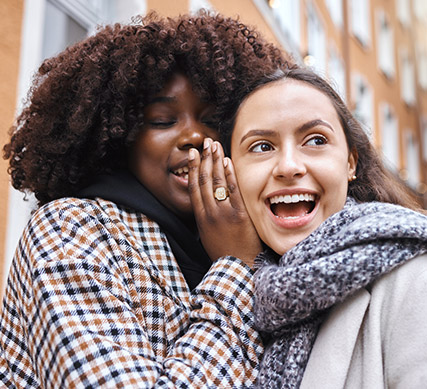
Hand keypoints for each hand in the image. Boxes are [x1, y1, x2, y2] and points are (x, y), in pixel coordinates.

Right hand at [188, 138, 261, 266]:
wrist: (238, 266)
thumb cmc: (224, 253)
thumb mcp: (207, 237)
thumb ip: (206, 219)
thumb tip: (205, 205)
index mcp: (200, 218)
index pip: (194, 187)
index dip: (192, 168)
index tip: (192, 154)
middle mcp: (209, 213)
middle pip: (204, 180)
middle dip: (205, 158)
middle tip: (206, 143)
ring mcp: (224, 213)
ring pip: (217, 182)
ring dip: (216, 161)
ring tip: (215, 146)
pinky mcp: (239, 214)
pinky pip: (233, 190)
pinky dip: (230, 174)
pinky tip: (228, 162)